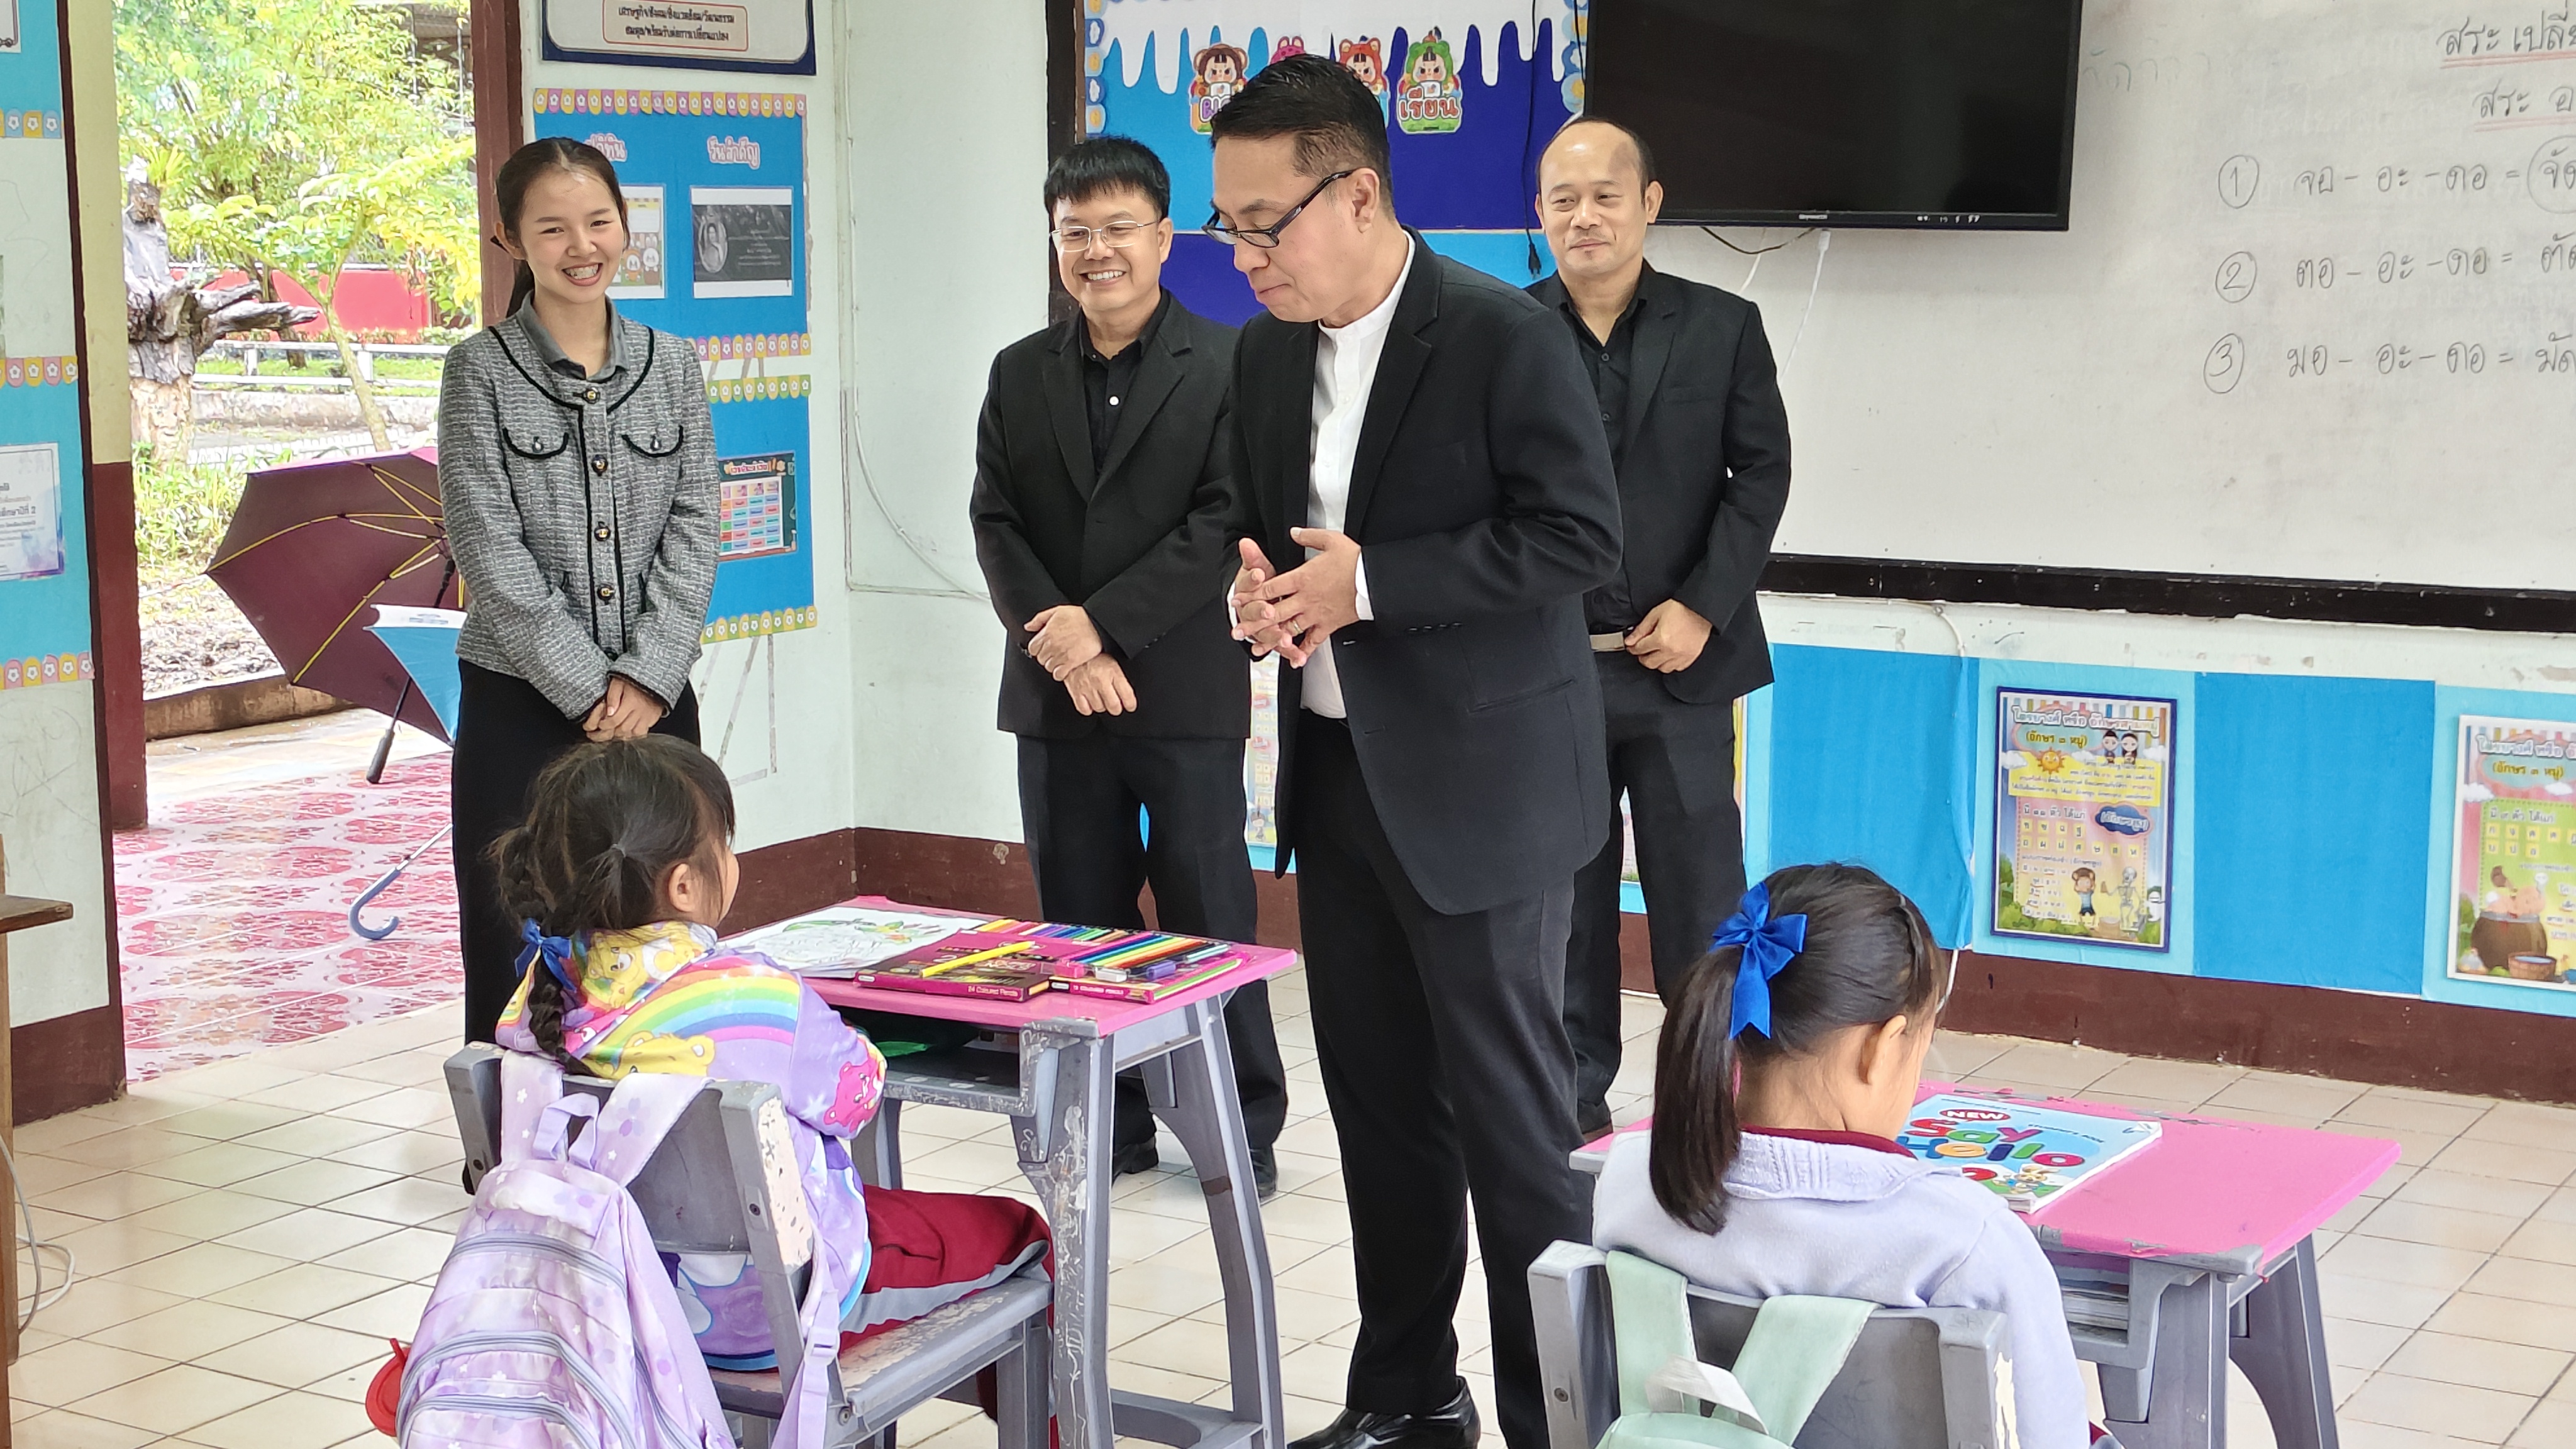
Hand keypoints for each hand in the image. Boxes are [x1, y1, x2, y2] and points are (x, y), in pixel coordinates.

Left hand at [583, 675, 666, 740]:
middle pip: (623, 729)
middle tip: (607, 727)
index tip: (601, 724)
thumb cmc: (634, 679)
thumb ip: (612, 697)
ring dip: (623, 733)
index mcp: (631, 702)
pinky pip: (643, 732)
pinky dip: (634, 733)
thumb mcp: (618, 682)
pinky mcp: (653, 718)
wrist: (654, 676)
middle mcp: (640, 711)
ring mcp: (648, 716)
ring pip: (633, 733)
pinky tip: (629, 728)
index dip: (605, 725)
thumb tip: (609, 712)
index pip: (614, 721)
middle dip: (612, 731)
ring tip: (617, 728)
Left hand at [1023, 604, 1103, 678]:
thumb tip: (1028, 627)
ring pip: (1048, 667)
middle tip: (1054, 653)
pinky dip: (1060, 673)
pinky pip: (1058, 674)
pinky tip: (1064, 668)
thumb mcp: (1058, 611)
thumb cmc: (1081, 617)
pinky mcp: (1071, 663)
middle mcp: (1052, 645)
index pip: (1032, 648)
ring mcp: (1061, 655)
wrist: (1099, 624)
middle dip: (1046, 656)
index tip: (1044, 647)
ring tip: (1061, 659)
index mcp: (1047, 633)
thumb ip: (1040, 619)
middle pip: (1040, 658)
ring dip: (1053, 665)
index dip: (1038, 648)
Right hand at [1062, 655, 1137, 715]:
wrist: (1073, 651)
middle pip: (1113, 706)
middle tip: (1116, 706)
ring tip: (1101, 700)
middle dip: (1116, 708)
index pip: (1126, 694)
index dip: (1130, 704)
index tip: (1130, 706)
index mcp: (1112, 671)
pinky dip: (1088, 709)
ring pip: (1099, 708)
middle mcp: (1101, 681)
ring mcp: (1088, 687)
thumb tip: (1127, 694)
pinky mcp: (1075, 691)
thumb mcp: (1112, 662)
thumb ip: (1120, 678)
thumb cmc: (1093, 656)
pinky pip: (1084, 709)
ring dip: (1102, 706)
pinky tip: (1090, 703)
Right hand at [1230, 538, 1293, 660]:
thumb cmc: (1256, 587)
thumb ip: (1252, 557)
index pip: (1248, 585)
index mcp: (1248, 593)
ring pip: (1267, 633)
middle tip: (1269, 611)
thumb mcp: (1255, 568)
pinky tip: (1299, 657)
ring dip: (1275, 636)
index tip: (1258, 574)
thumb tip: (1245, 543)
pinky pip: (1282, 646)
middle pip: (1254, 612)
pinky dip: (1291, 652)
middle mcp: (1253, 612)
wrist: (1247, 606)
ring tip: (1285, 639)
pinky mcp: (1276, 638)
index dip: (1252, 580)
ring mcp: (1264, 627)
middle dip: (1261, 612)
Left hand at [1251, 528, 1363, 667]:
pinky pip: (1313, 641)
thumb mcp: (1331, 540)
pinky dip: (1304, 651)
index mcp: (1302, 577)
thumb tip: (1293, 532)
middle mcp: (1305, 598)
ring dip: (1271, 639)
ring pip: (1289, 629)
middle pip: (1273, 612)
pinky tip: (1295, 659)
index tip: (1237, 600)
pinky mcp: (1328, 625)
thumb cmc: (1354, 561)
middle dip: (1253, 623)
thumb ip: (1308, 536)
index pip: (1270, 588)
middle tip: (1237, 630)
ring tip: (1256, 648)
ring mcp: (1316, 614)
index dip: (1251, 595)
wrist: (1374, 581)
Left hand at [1626, 599, 1713, 672]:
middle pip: (1649, 662)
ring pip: (1662, 668)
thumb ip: (1641, 629)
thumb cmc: (1681, 609)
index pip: (1640, 649)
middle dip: (1642, 656)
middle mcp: (1671, 650)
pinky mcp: (1690, 657)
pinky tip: (1668, 655)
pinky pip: (1676, 668)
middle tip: (1642, 649)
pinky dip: (1670, 664)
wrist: (1701, 610)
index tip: (1631, 645)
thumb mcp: (1656, 613)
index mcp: (1661, 638)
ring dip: (1656, 661)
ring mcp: (1682, 656)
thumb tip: (1630, 640)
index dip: (1632, 647)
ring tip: (1655, 652)